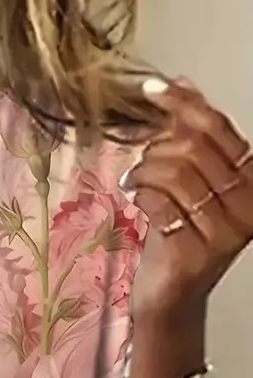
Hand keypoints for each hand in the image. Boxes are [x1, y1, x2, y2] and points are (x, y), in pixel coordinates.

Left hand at [122, 76, 252, 325]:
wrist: (171, 294)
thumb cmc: (180, 236)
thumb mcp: (190, 182)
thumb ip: (191, 137)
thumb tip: (181, 83)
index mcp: (252, 179)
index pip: (218, 128)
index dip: (183, 104)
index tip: (152, 88)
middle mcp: (248, 203)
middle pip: (194, 148)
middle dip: (157, 147)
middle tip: (142, 163)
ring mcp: (225, 230)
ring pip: (175, 172)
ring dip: (145, 171)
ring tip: (135, 183)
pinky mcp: (196, 250)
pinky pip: (160, 202)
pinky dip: (140, 195)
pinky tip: (136, 201)